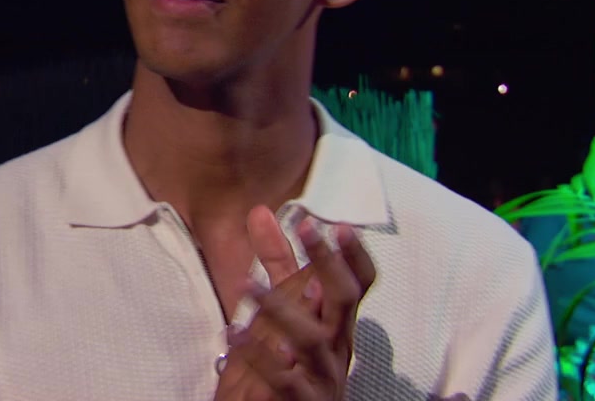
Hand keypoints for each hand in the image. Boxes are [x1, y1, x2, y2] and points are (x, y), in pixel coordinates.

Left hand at [214, 207, 375, 400]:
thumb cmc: (292, 360)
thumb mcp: (285, 307)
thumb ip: (276, 264)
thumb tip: (261, 212)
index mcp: (337, 321)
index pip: (360, 283)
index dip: (354, 254)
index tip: (339, 223)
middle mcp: (338, 345)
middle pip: (344, 299)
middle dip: (329, 262)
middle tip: (309, 228)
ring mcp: (322, 374)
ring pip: (310, 337)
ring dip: (279, 308)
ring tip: (245, 284)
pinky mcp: (302, 400)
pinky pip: (282, 378)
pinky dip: (258, 357)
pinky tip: (233, 336)